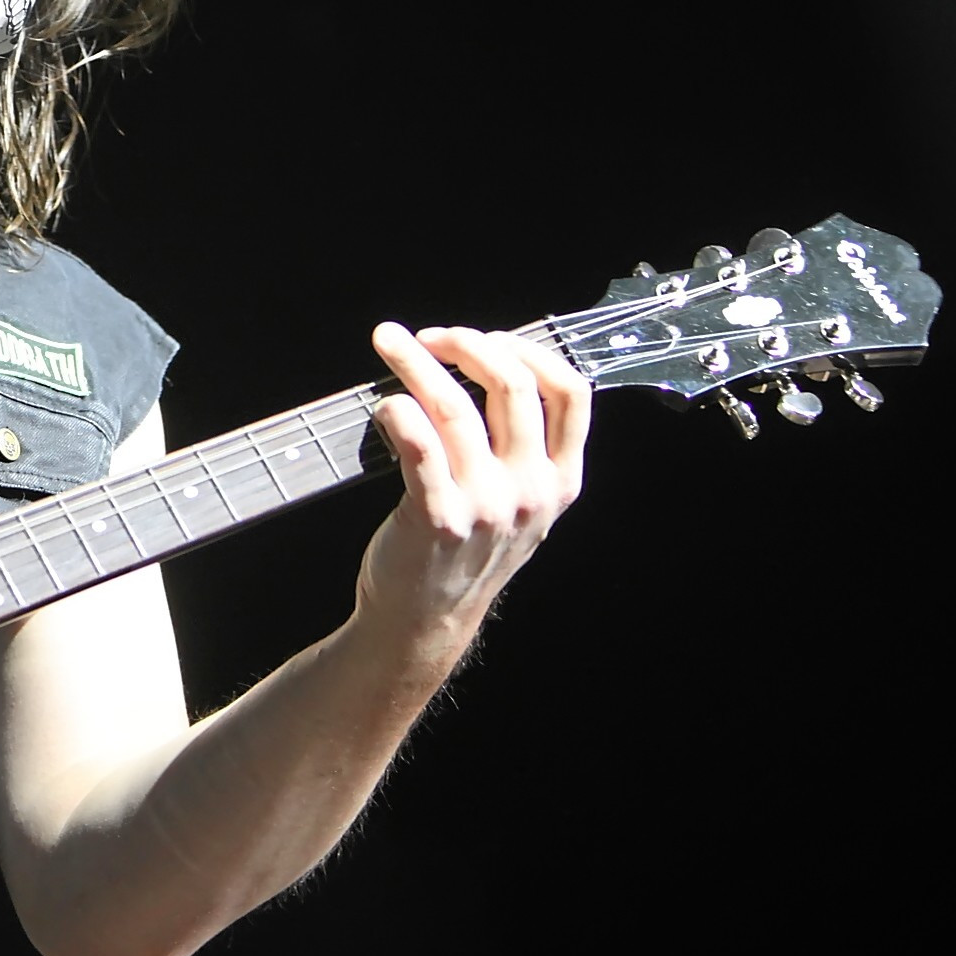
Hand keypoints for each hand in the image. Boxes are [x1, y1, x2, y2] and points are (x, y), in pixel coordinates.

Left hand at [358, 323, 590, 661]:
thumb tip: (487, 366)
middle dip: (466, 344)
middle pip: (511, 386)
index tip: (489, 338)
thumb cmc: (464, 551)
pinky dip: (398, 410)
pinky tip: (384, 402)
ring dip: (417, 363)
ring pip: (456, 406)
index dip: (528, 351)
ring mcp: (487, 506)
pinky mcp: (438, 517)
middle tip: (430, 336)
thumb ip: (520, 449)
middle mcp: (530, 492)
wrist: (424, 619)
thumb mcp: (519, 505)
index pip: (571, 394)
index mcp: (559, 481)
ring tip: (390, 342)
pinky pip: (418, 443)